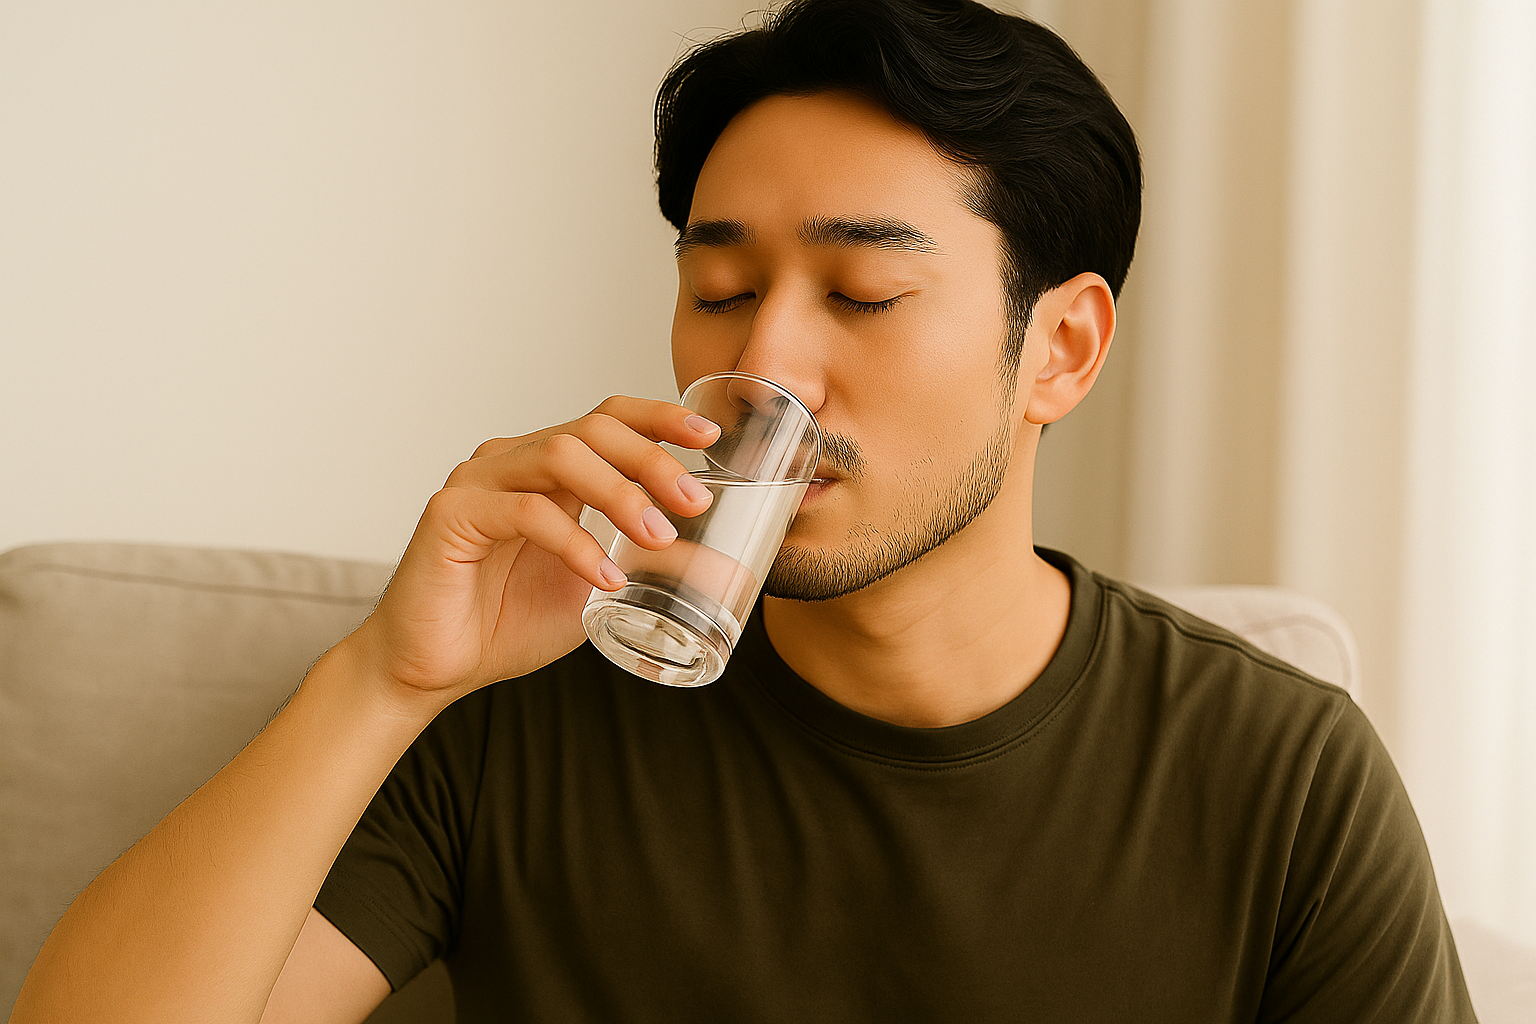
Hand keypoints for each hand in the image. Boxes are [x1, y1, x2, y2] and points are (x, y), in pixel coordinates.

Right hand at [343, 396, 718, 707]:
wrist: (434, 669)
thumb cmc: (507, 623)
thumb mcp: (600, 588)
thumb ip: (651, 564)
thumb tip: (724, 564)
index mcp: (546, 470)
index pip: (607, 419)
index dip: (659, 418)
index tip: (709, 437)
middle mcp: (511, 462)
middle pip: (591, 429)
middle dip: (651, 459)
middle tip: (693, 501)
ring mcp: (478, 482)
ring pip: (559, 456)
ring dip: (619, 493)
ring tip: (656, 536)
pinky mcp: (452, 515)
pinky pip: (525, 512)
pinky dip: (575, 543)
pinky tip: (604, 577)